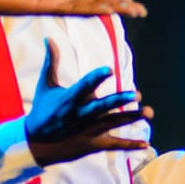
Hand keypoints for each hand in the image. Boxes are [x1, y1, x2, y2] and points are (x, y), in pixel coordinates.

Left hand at [0, 0, 147, 20]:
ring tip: (132, 10)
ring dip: (112, 7)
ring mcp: (56, 1)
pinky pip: (75, 7)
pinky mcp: (47, 5)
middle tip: (140, 9)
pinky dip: (93, 8)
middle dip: (119, 4)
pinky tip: (107, 9)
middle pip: (97, 0)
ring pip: (91, 5)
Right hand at [25, 39, 152, 166]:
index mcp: (70, 99)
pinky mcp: (93, 143)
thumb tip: (49, 38)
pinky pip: (113, 145)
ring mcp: (88, 130)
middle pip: (102, 107)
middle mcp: (80, 115)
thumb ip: (52, 62)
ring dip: (131, 118)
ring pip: (113, 123)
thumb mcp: (45, 85)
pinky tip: (146, 144)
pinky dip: (129, 145)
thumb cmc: (43, 109)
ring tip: (149, 112)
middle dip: (119, 101)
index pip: (85, 85)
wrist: (35, 142)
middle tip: (138, 94)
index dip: (96, 77)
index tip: (109, 69)